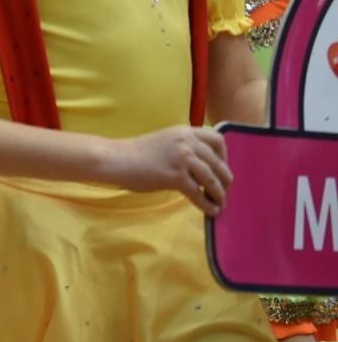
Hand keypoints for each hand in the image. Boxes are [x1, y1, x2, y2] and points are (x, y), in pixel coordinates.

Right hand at [108, 125, 231, 214]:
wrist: (117, 159)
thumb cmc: (136, 153)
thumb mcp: (165, 141)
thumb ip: (184, 148)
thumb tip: (203, 168)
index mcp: (185, 131)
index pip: (217, 139)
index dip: (225, 156)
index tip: (222, 168)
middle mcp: (187, 142)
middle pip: (218, 163)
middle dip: (225, 180)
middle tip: (224, 191)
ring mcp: (183, 158)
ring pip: (212, 179)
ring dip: (219, 194)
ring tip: (220, 204)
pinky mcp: (176, 176)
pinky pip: (198, 193)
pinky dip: (207, 204)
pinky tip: (210, 210)